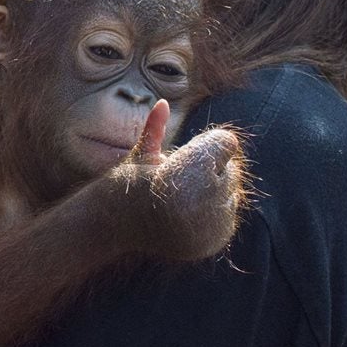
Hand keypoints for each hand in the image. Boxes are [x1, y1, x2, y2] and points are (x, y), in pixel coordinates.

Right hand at [121, 110, 242, 261]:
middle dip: (209, 171)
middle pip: (230, 170)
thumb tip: (162, 104)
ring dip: (213, 193)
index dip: (202, 148)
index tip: (178, 159)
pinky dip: (215, 215)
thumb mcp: (141, 155)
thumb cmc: (128, 185)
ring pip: (231, 194)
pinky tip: (188, 216)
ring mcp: (209, 226)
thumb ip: (155, 128)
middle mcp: (199, 203)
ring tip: (181, 200)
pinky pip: (228, 216)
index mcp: (183, 175)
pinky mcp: (213, 241)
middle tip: (178, 181)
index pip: (225, 144)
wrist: (116, 228)